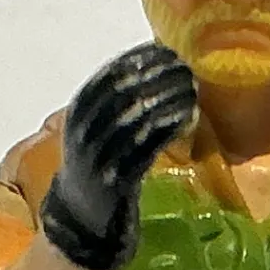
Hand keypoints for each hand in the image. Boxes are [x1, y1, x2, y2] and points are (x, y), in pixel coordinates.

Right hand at [40, 42, 196, 269]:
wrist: (82, 217)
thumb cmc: (98, 165)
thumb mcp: (98, 128)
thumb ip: (117, 103)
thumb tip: (156, 67)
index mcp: (78, 112)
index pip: (110, 75)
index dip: (140, 60)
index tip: (168, 51)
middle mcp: (84, 130)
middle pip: (124, 92)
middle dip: (157, 76)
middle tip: (185, 69)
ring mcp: (99, 155)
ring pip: (136, 117)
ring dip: (167, 99)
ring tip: (191, 89)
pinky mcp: (117, 179)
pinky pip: (145, 148)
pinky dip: (167, 128)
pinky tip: (187, 117)